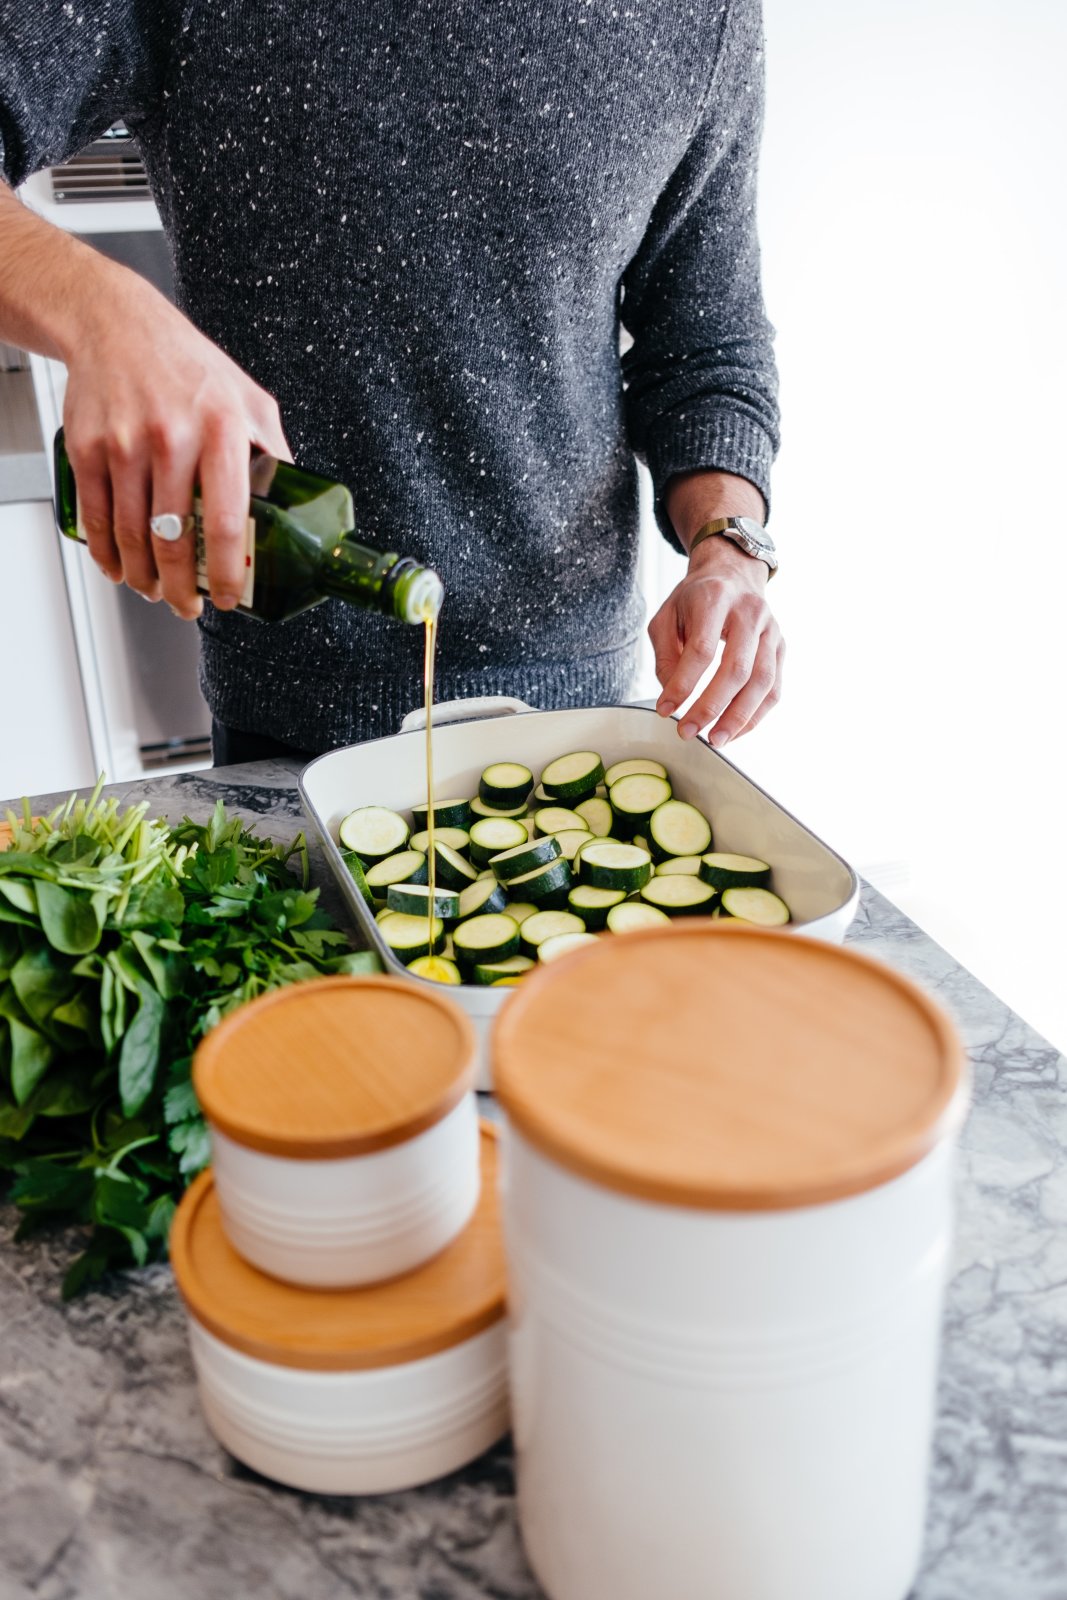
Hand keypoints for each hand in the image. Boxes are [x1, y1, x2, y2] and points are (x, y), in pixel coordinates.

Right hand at [61, 272, 290, 618]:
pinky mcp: (88, 446)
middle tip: (188, 606)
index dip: (229, 571)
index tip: (232, 596)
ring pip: (132, 536)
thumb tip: (296, 505)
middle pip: (174, 539)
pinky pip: (96, 515)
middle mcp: (173, 436)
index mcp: (223, 428)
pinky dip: (106, 552)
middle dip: (182, 588)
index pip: (228, 519)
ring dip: (143, 576)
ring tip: (156, 590)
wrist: (116, 324)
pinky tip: (118, 566)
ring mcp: (125, 443)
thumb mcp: (250, 399)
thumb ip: (273, 452)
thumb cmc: (188, 365)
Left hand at [649, 530, 783, 746]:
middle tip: (688, 731)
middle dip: (711, 706)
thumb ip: (665, 655)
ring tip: (715, 739)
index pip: (702, 649)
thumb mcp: (667, 617)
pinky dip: (756, 715)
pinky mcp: (781, 647)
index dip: (683, 684)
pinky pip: (774, 688)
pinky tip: (735, 730)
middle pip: (736, 668)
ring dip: (738, 717)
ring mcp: (771, 631)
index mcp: (715, 599)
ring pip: (761, 681)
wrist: (733, 574)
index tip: (665, 709)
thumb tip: (673, 696)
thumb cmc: (695, 600)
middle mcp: (750, 613)